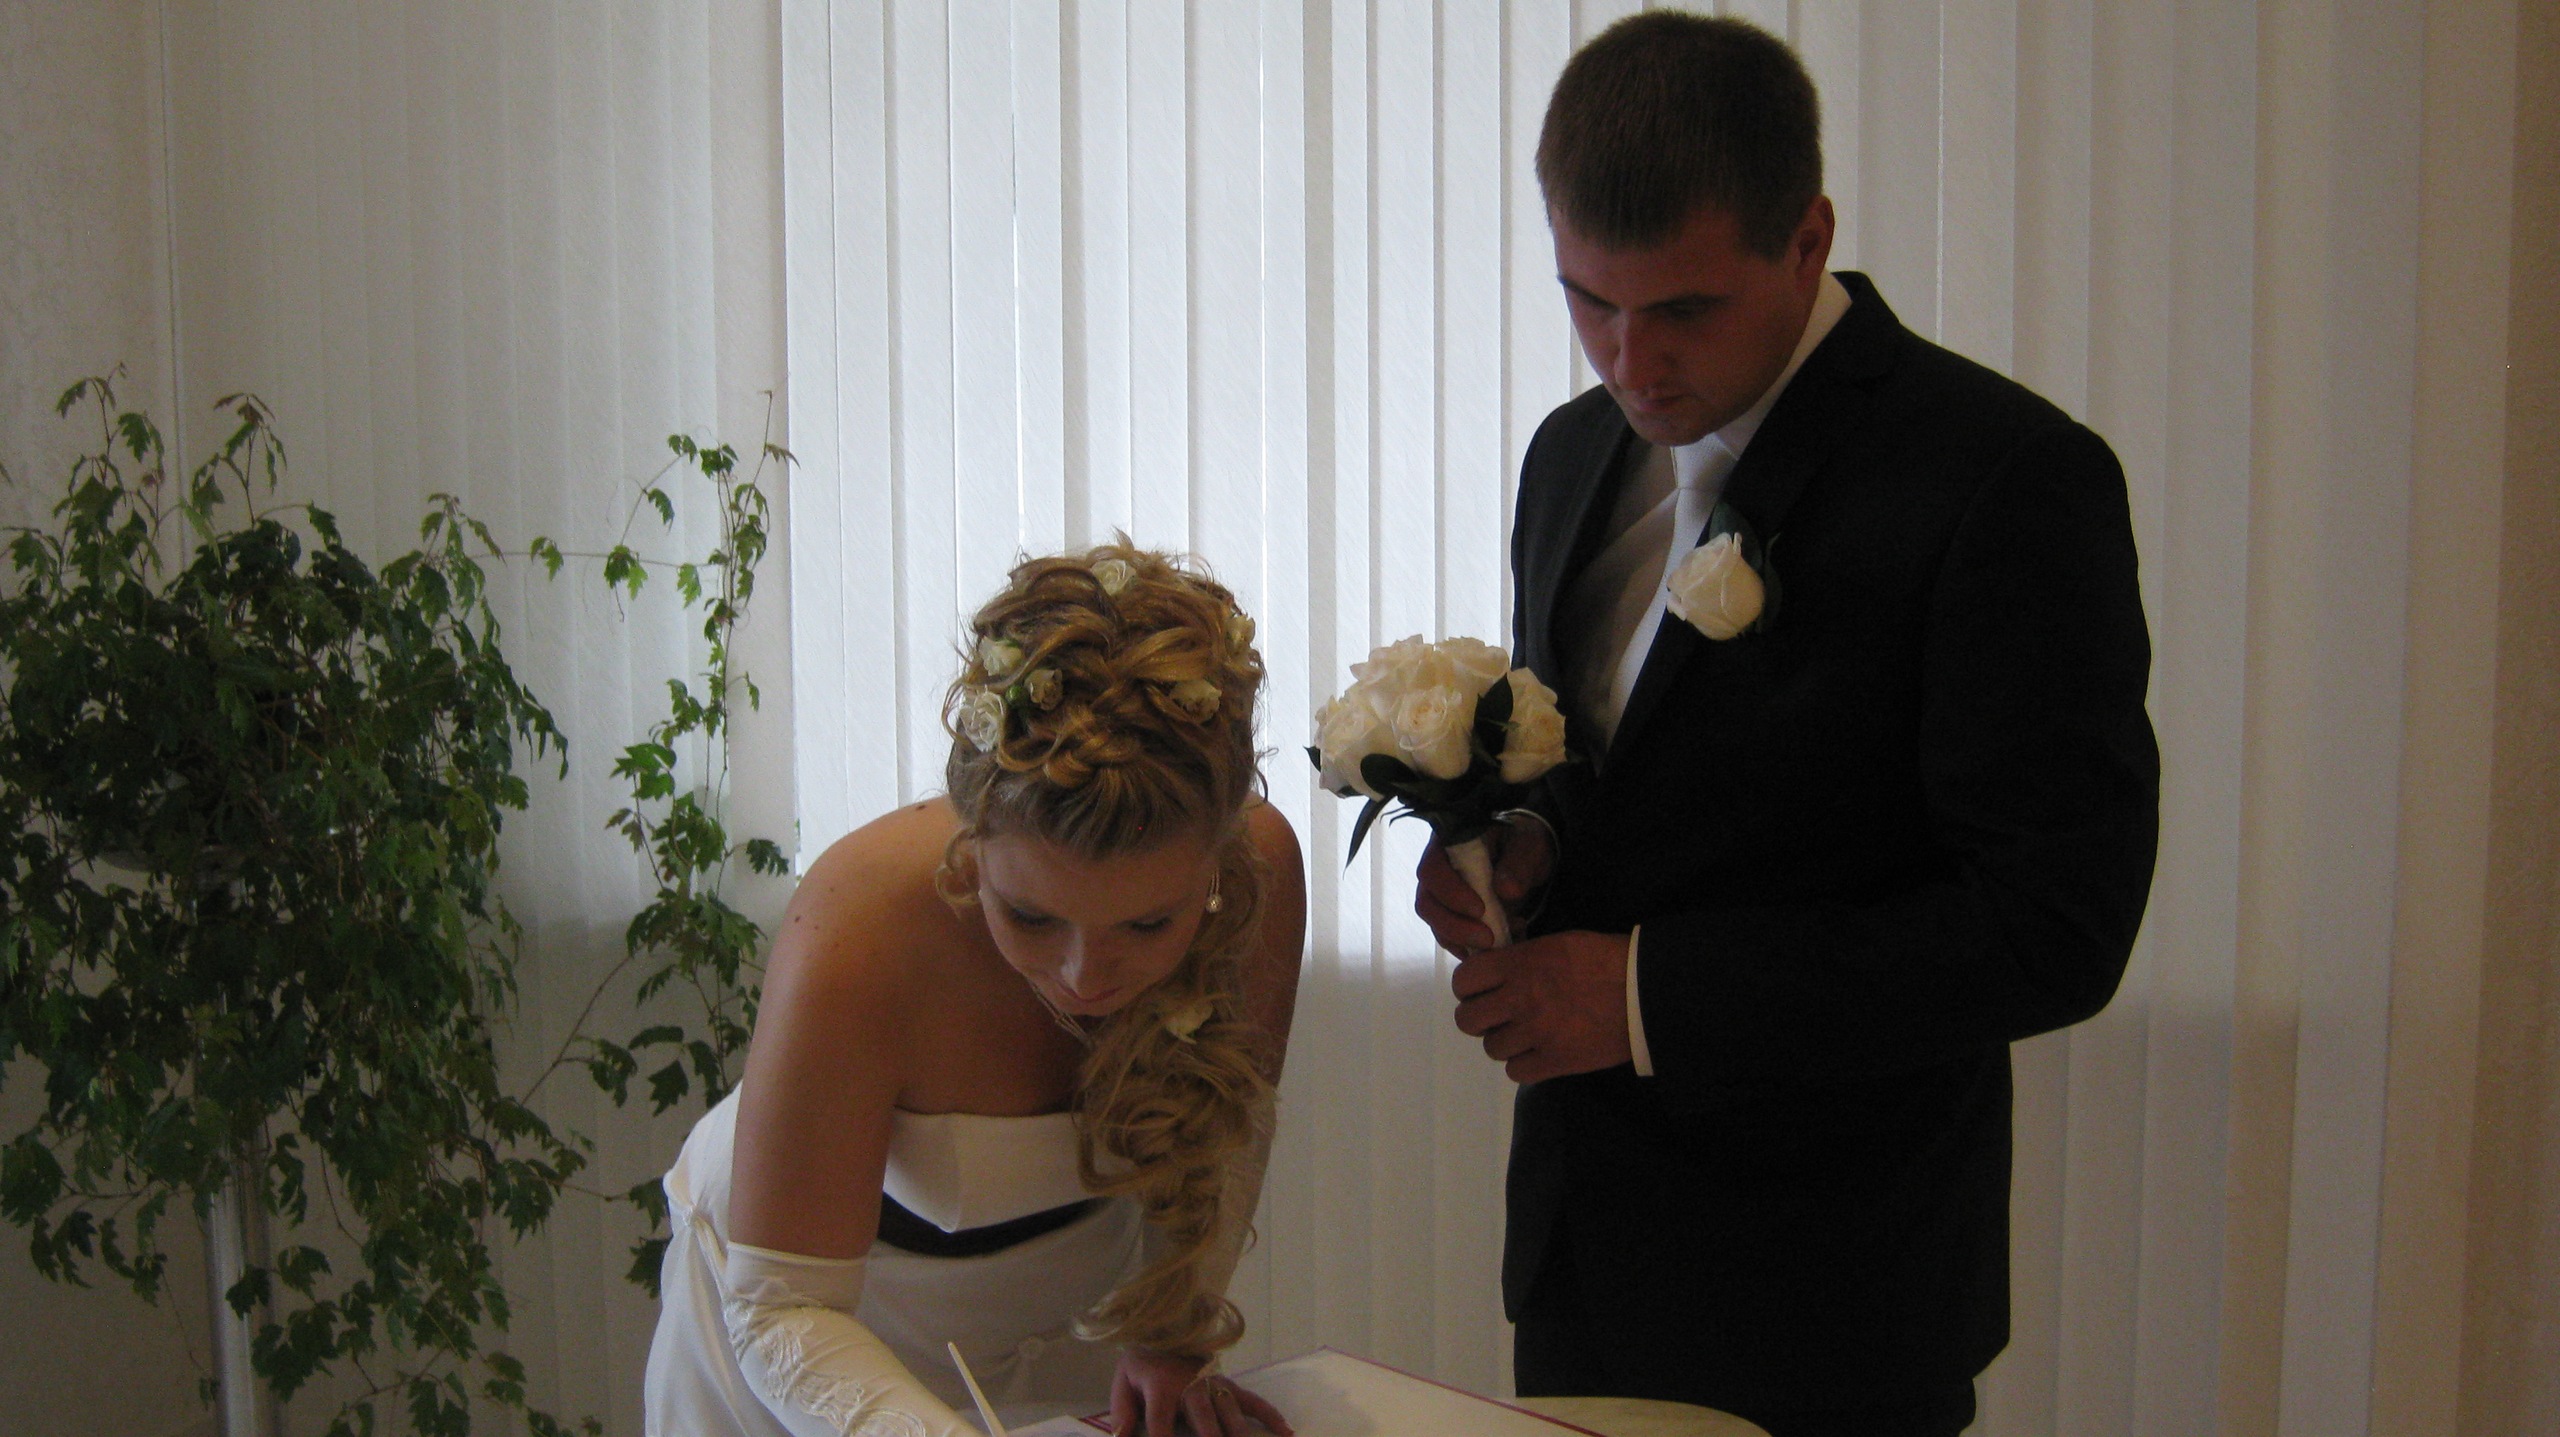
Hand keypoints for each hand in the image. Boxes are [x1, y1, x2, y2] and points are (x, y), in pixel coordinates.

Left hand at [1108, 1349, 1292, 1436]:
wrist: (1163, 1331)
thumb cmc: (1142, 1365)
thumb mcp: (1123, 1383)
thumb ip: (1122, 1413)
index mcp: (1161, 1389)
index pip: (1160, 1425)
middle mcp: (1191, 1388)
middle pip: (1204, 1419)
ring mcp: (1215, 1386)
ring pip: (1231, 1413)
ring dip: (1240, 1432)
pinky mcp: (1229, 1386)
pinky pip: (1253, 1401)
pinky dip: (1270, 1415)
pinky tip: (1284, 1431)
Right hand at [1414, 814, 1555, 954]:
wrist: (1525, 857)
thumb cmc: (1522, 844)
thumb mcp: (1528, 847)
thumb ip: (1518, 865)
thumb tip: (1507, 891)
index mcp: (1449, 844)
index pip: (1433, 869)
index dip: (1450, 892)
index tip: (1479, 909)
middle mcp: (1437, 871)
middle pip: (1427, 903)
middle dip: (1454, 926)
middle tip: (1487, 940)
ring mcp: (1441, 896)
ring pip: (1435, 924)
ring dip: (1463, 941)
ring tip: (1499, 943)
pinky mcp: (1452, 916)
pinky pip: (1449, 938)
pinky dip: (1471, 948)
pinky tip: (1498, 945)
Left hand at [1450, 930, 1632, 1082]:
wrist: (1645, 991)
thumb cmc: (1605, 960)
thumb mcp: (1557, 944)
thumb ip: (1520, 958)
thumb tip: (1493, 968)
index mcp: (1519, 964)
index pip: (1464, 980)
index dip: (1468, 988)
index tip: (1480, 991)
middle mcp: (1520, 999)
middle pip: (1468, 1020)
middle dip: (1479, 1018)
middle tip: (1498, 1016)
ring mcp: (1536, 1033)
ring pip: (1492, 1048)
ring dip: (1505, 1042)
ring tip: (1527, 1034)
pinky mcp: (1555, 1061)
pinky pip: (1516, 1071)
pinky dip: (1524, 1064)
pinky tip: (1540, 1052)